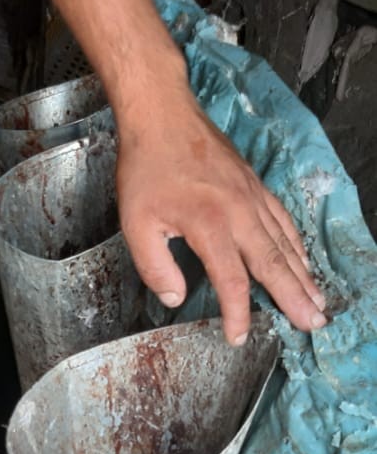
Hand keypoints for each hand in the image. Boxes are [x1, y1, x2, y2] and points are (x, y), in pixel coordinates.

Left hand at [116, 90, 325, 345]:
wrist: (162, 115)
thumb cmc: (145, 169)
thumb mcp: (135, 224)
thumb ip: (155, 267)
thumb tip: (176, 298)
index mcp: (210, 225)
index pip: (233, 280)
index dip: (238, 314)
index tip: (238, 338)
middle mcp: (239, 212)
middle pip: (274, 264)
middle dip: (295, 299)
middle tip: (313, 325)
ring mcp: (252, 197)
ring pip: (285, 243)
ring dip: (304, 276)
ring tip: (318, 303)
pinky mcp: (256, 186)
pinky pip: (283, 221)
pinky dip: (297, 245)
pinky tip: (304, 262)